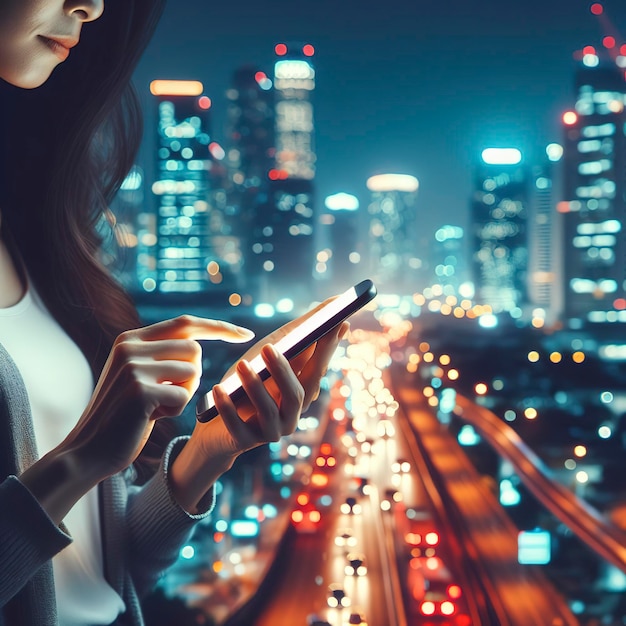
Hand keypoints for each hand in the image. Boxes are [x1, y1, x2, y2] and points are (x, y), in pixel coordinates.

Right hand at [59, 315, 254, 478]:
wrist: (89, 450)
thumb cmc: (125, 415)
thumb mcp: (139, 375)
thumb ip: (162, 356)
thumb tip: (199, 343)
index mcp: (131, 338)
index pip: (186, 323)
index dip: (219, 327)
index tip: (246, 334)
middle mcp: (130, 346)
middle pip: (194, 349)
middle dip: (192, 376)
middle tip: (168, 394)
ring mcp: (133, 366)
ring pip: (192, 372)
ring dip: (184, 394)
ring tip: (156, 406)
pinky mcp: (140, 390)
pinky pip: (184, 396)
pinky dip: (176, 410)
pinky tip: (152, 417)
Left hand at [189, 303, 349, 460]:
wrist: (215, 424)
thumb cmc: (247, 383)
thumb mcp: (268, 356)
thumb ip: (296, 335)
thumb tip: (332, 304)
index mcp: (301, 392)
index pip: (318, 369)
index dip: (328, 347)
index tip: (336, 323)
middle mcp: (292, 414)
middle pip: (297, 393)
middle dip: (284, 370)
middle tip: (269, 347)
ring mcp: (270, 431)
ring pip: (268, 410)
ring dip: (255, 387)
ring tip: (241, 365)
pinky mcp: (244, 442)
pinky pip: (238, 427)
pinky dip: (228, 407)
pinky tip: (218, 390)